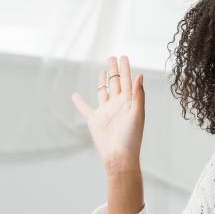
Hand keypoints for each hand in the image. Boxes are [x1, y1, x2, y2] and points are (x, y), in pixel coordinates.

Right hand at [71, 56, 144, 172]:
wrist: (119, 157)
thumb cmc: (131, 137)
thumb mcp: (137, 114)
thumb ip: (138, 95)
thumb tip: (140, 75)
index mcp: (129, 102)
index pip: (127, 80)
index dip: (125, 68)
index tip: (123, 56)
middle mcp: (117, 104)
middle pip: (115, 82)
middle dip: (114, 69)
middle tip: (113, 57)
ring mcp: (106, 111)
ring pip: (103, 92)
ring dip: (103, 81)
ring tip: (103, 70)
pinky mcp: (95, 120)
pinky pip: (85, 109)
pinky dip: (79, 102)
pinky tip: (74, 95)